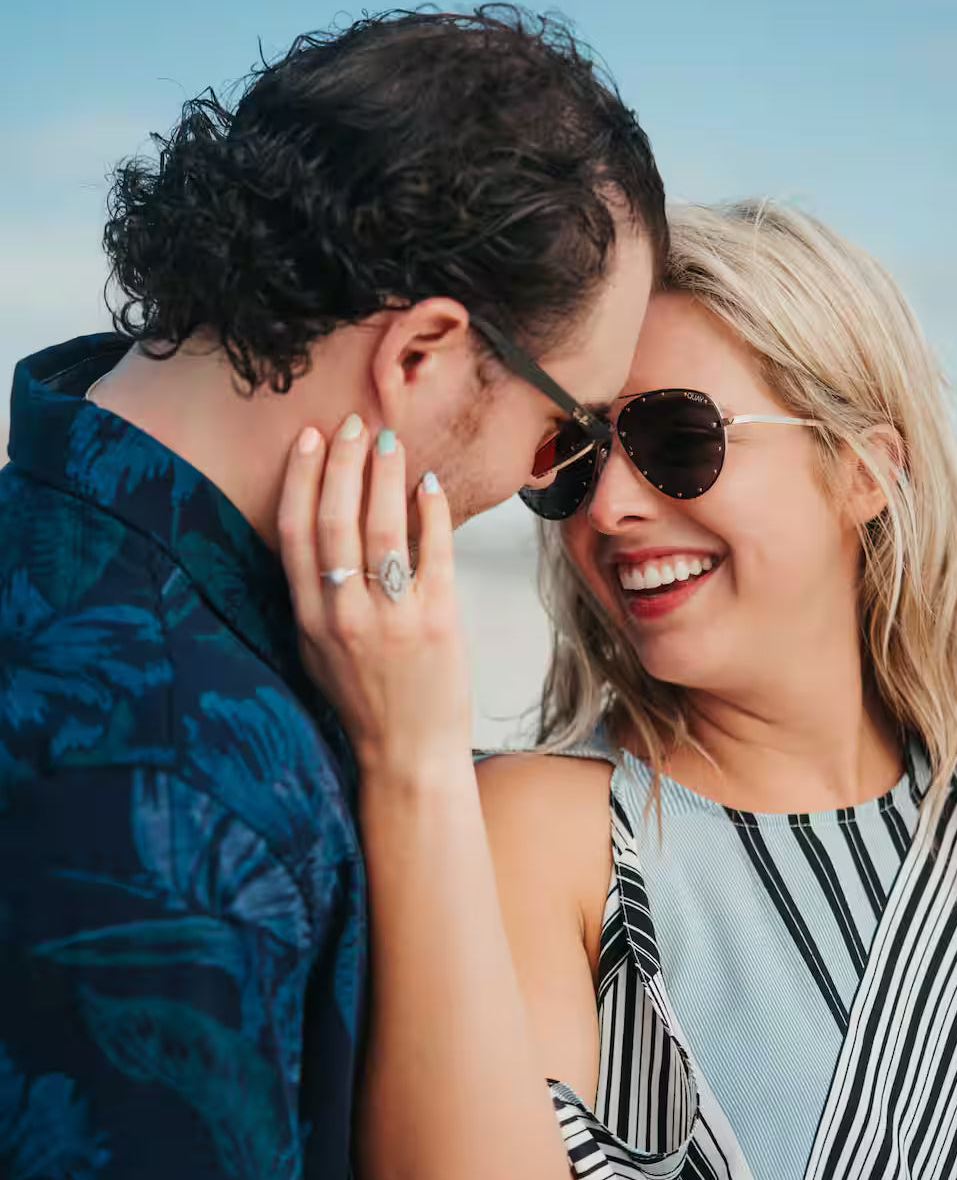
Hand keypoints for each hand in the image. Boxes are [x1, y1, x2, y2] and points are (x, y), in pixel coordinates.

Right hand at [278, 416, 472, 777]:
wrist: (408, 756)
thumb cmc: (363, 702)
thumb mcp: (317, 650)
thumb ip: (314, 596)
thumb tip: (315, 531)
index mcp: (309, 619)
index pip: (296, 531)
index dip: (301, 476)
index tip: (309, 437)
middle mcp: (344, 616)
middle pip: (336, 519)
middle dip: (343, 461)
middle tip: (354, 424)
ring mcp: (391, 620)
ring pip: (382, 528)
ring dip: (385, 476)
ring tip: (390, 442)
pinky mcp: (437, 624)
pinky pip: (434, 553)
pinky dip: (431, 513)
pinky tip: (429, 485)